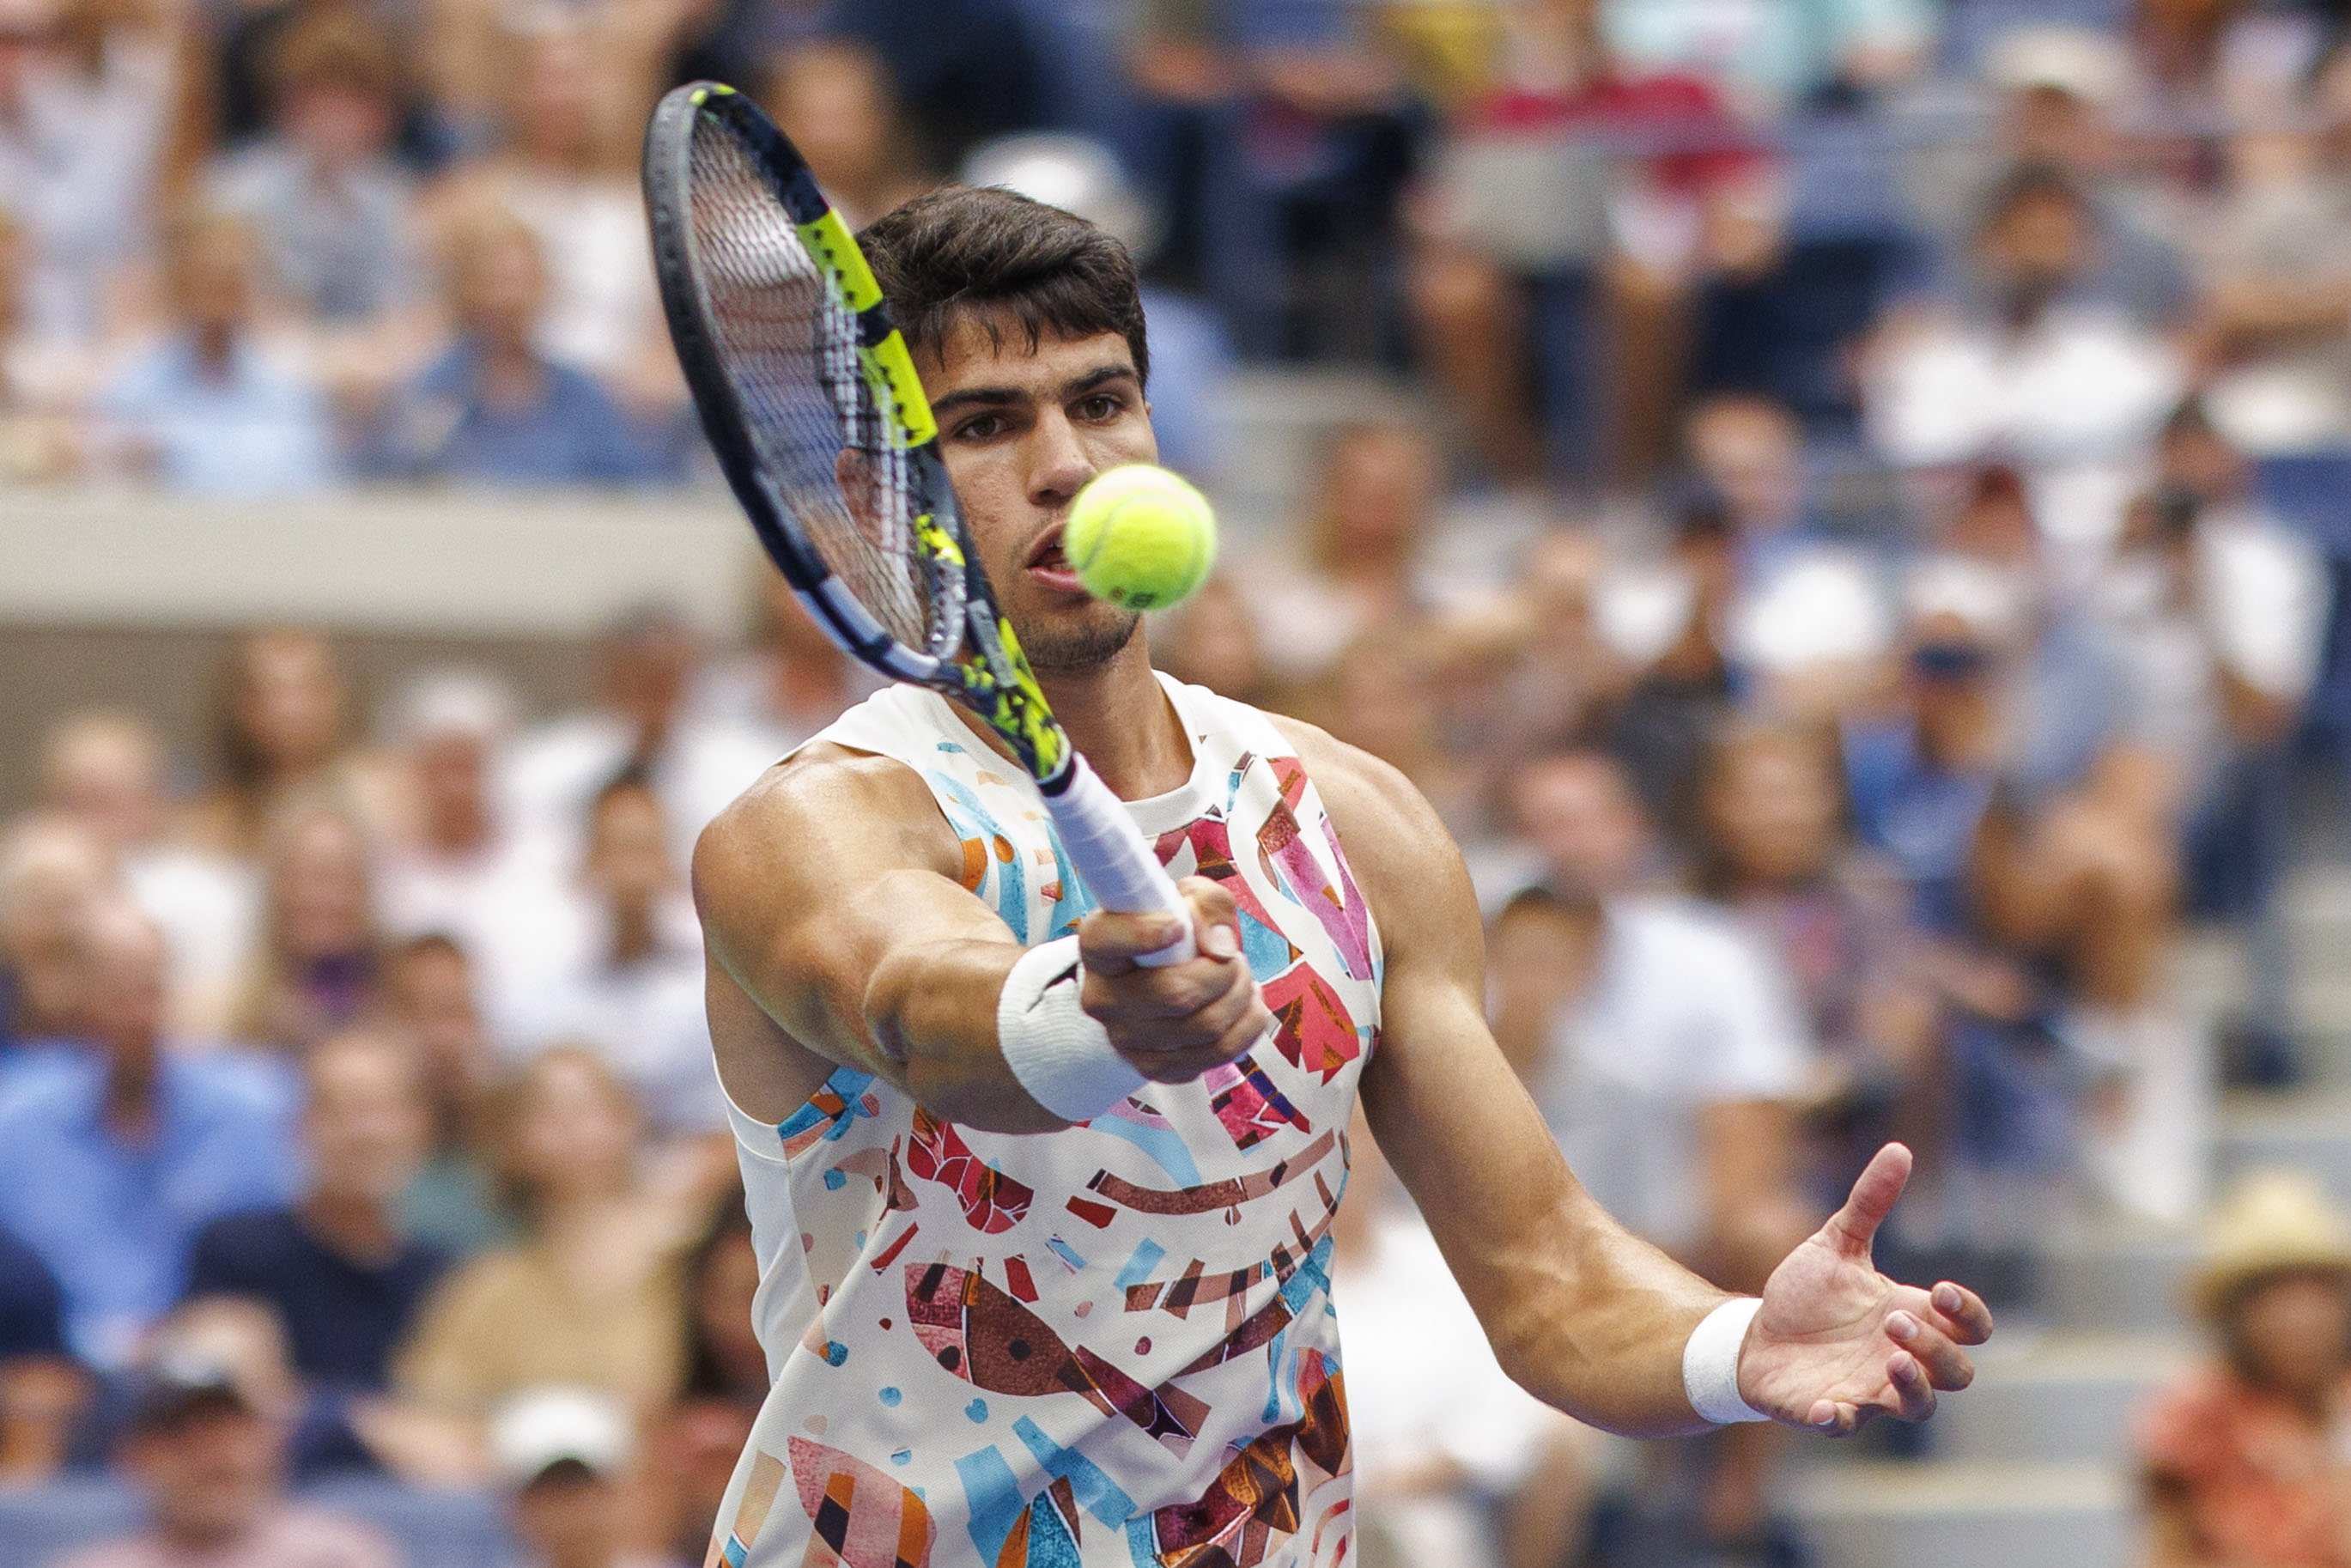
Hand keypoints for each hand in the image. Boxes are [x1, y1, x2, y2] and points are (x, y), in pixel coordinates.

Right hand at [1077, 876, 1273, 1084]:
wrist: (1158, 983)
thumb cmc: (1172, 936)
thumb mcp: (1187, 900)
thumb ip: (1205, 903)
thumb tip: (1220, 947)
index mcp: (1099, 946)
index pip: (1106, 941)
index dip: (1143, 933)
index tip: (1177, 926)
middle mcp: (1103, 998)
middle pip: (1176, 994)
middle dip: (1223, 973)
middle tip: (1234, 959)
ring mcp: (1126, 1040)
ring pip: (1205, 1027)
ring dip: (1240, 997)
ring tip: (1242, 978)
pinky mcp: (1154, 1068)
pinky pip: (1218, 1054)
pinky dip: (1246, 1026)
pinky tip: (1244, 1006)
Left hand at [1735, 1144, 1993, 1434]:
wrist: (1755, 1333)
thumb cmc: (1808, 1293)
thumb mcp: (1836, 1242)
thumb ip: (1869, 1202)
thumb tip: (1900, 1149)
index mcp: (1910, 1316)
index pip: (1971, 1329)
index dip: (1969, 1315)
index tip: (1940, 1291)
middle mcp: (1900, 1358)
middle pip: (1957, 1373)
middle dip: (1936, 1348)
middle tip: (1894, 1321)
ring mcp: (1869, 1389)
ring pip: (1919, 1407)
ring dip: (1913, 1387)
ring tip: (1889, 1358)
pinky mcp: (1830, 1409)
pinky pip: (1846, 1424)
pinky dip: (1840, 1418)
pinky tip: (1827, 1405)